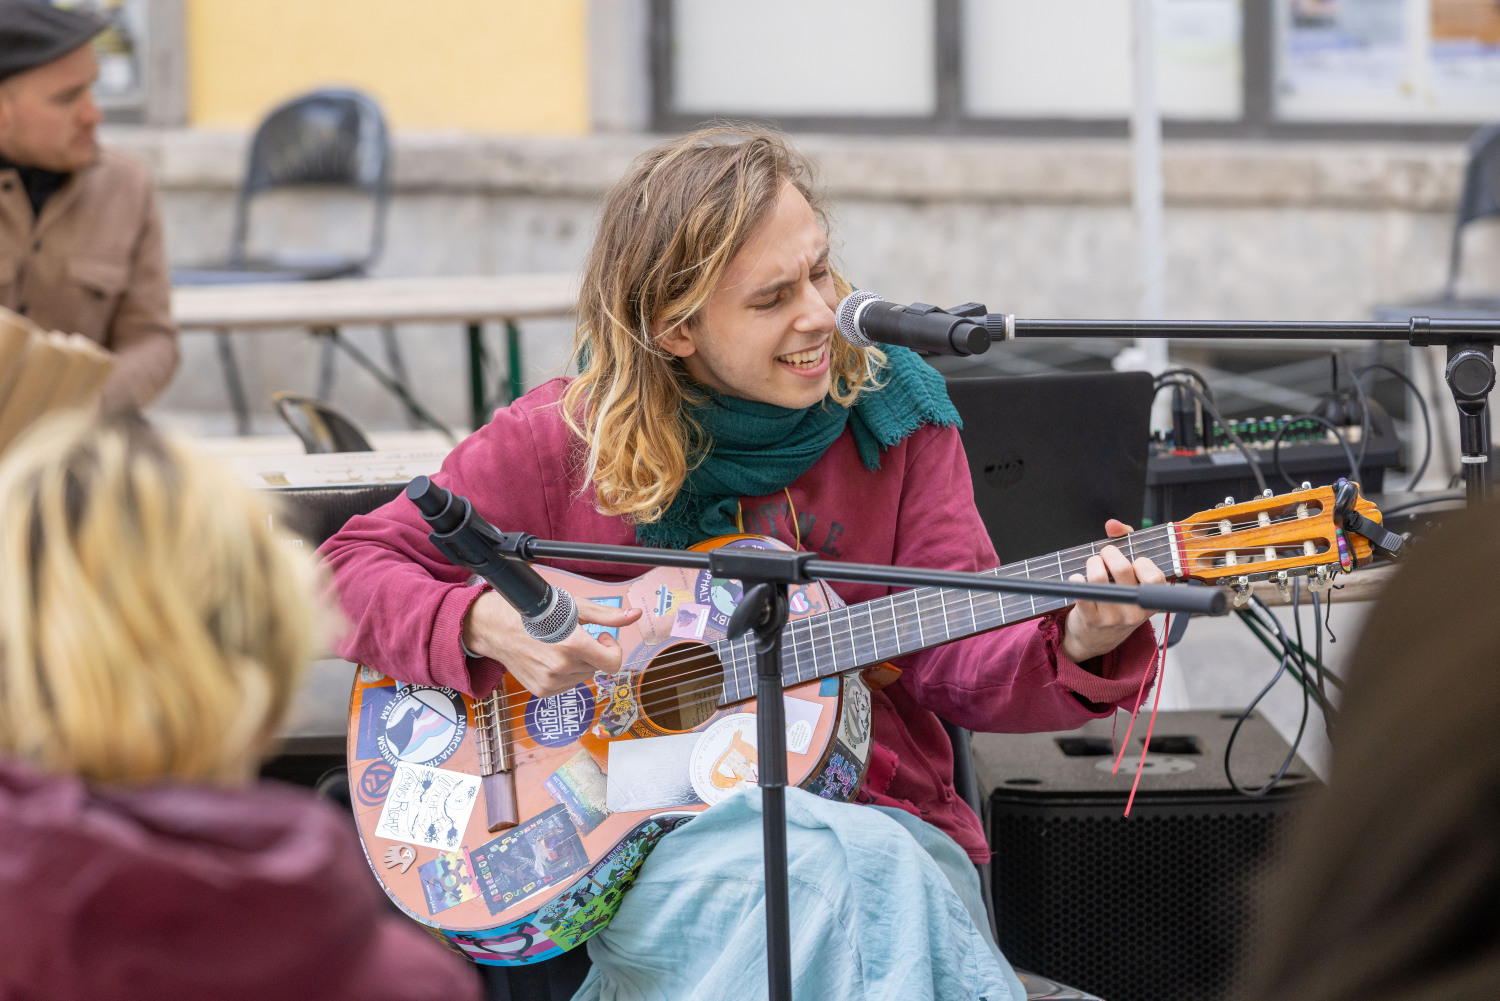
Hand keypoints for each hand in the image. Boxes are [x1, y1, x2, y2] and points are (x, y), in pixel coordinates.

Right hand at [461, 591, 641, 696]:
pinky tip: (549, 658)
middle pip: (597, 667)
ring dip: (578, 663)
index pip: (613, 663)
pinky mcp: (541, 692)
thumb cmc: (534, 613)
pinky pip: (567, 685)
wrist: (496, 628)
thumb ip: (607, 615)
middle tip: (574, 637)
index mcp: (572, 646)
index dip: (613, 650)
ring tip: (558, 645)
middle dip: (592, 653)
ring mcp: (550, 683)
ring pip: (583, 677)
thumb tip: (635, 614)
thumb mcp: (573, 607)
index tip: (603, 638)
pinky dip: (564, 673)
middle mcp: (561, 668)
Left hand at [1060, 519, 1166, 663]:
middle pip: (1122, 569)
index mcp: (1150, 601)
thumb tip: (1113, 524)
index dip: (1141, 563)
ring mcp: (1113, 618)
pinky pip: (1081, 590)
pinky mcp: (1091, 620)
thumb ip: (1126, 543)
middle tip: (1105, 555)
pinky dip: (1077, 578)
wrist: (1095, 639)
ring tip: (1092, 566)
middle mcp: (1135, 612)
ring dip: (1092, 563)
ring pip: (1098, 577)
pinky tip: (1079, 579)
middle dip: (1109, 553)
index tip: (1133, 561)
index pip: (1155, 578)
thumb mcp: (1130, 578)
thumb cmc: (1116, 601)